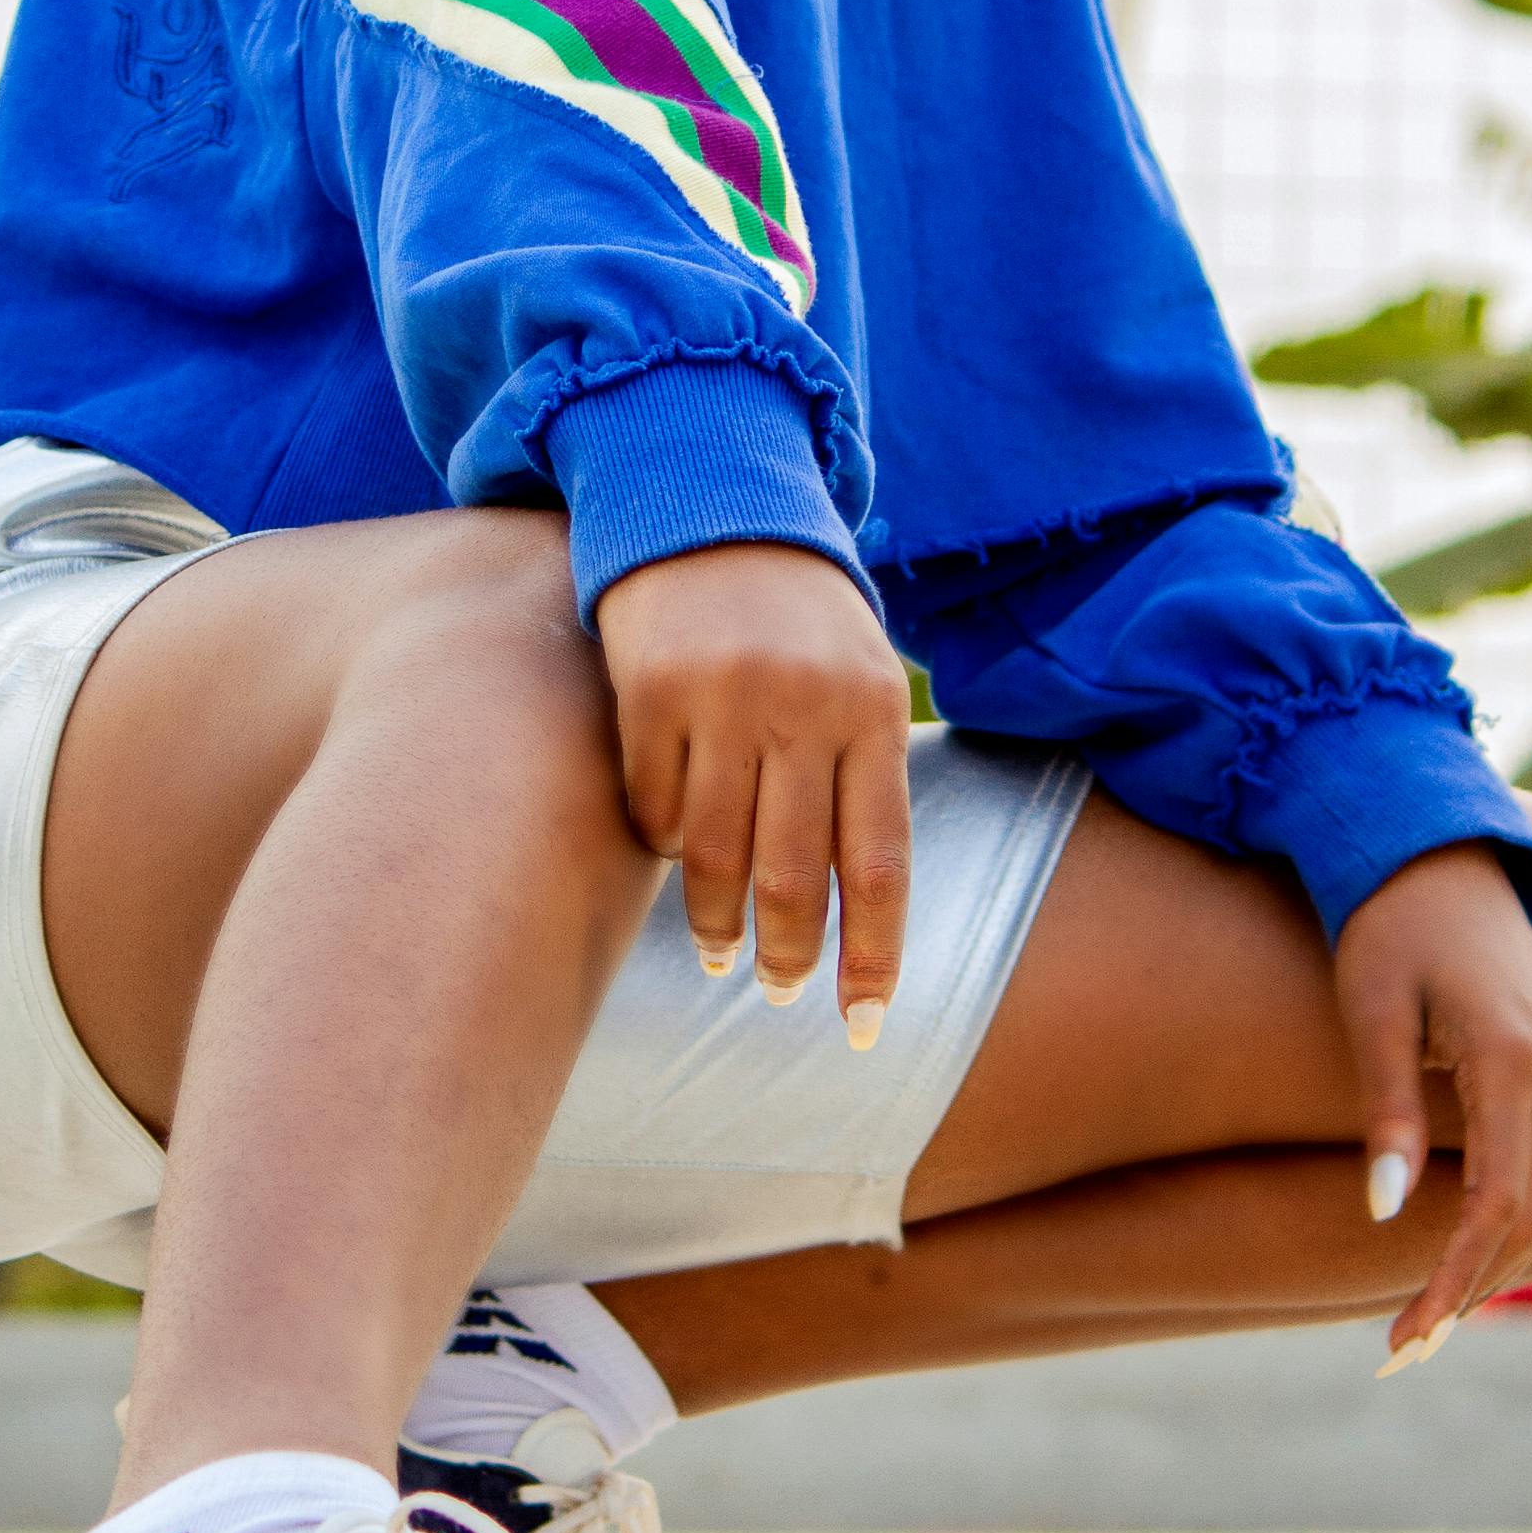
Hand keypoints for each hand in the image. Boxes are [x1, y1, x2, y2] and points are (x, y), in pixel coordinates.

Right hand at [595, 543, 912, 1045]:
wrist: (710, 507)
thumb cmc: (802, 622)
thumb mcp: (862, 680)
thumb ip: (863, 777)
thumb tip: (857, 915)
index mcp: (873, 711)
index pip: (880, 864)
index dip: (873, 955)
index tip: (865, 1025)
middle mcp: (803, 706)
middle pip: (793, 878)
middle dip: (788, 956)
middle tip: (780, 991)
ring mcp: (723, 699)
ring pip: (713, 858)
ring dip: (716, 925)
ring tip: (721, 954)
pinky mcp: (651, 691)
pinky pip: (652, 808)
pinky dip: (660, 846)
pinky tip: (670, 850)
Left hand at [1334, 842, 1531, 1358]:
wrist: (1436, 854)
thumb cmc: (1385, 926)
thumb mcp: (1369, 1010)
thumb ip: (1385, 1113)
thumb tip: (1388, 1215)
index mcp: (1514, 1058)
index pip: (1500, 1202)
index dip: (1455, 1277)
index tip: (1407, 1333)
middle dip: (1471, 1290)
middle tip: (1401, 1350)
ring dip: (1493, 1267)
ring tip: (1420, 1325)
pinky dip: (1510, 1225)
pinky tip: (1457, 1260)